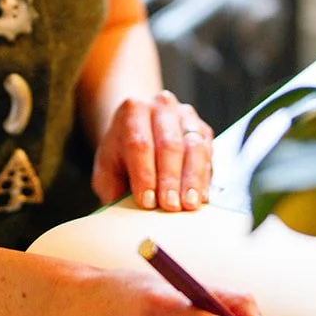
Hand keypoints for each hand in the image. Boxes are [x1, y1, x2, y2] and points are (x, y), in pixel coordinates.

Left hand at [92, 90, 214, 210]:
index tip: (148, 201)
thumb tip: (121, 208)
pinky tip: (200, 196)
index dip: (144, 174)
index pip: (139, 144)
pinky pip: (208, 153)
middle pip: (169, 144)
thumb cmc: (122, 150)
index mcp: (132, 110)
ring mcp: (185, 115)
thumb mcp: (107, 165)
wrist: (140, 125)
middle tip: (170, 205)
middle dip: (170, 179)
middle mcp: (161, 107)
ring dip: (192, 179)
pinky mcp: (203, 129)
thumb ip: (111, 185)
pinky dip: (204, 177)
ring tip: (189, 204)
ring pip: (194, 147)